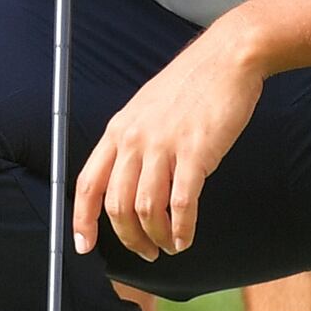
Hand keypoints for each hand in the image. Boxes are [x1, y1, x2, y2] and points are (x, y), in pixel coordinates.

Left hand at [75, 25, 264, 259]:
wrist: (227, 58)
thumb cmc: (191, 85)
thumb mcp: (145, 109)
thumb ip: (132, 142)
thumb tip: (125, 182)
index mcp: (119, 129)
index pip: (88, 182)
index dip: (82, 219)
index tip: (84, 246)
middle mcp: (135, 139)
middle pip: (117, 205)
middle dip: (129, 239)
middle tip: (145, 252)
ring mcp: (165, 145)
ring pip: (147, 210)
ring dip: (157, 238)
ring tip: (169, 245)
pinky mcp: (196, 152)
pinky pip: (182, 204)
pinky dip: (182, 229)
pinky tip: (186, 238)